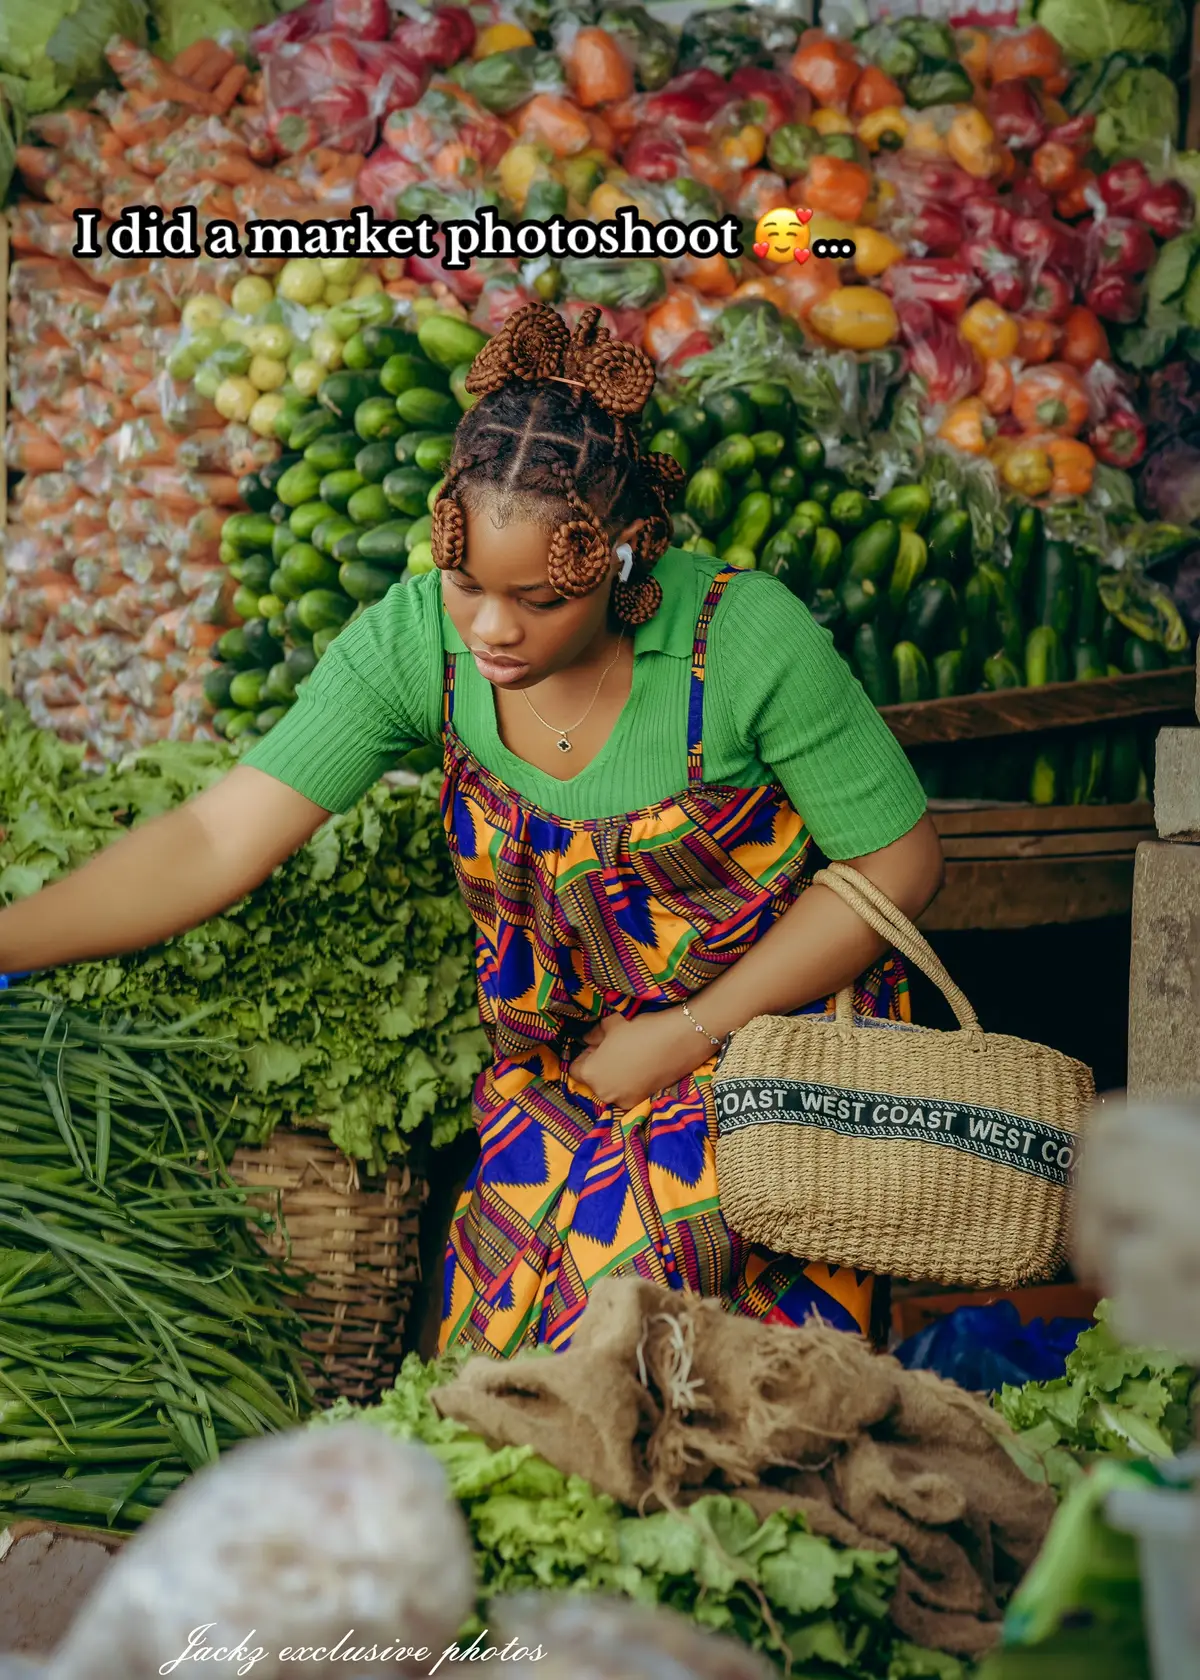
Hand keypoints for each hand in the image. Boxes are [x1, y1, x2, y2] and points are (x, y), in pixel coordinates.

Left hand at [570, 1009, 715, 1111]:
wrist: (680, 1039)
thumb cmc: (640, 1028)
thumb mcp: (611, 1024)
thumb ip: (594, 1034)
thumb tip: (587, 1040)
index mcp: (591, 1074)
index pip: (575, 1068)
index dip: (585, 1055)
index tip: (598, 1045)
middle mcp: (603, 1093)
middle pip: (593, 1081)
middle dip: (600, 1067)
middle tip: (616, 1050)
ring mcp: (623, 1101)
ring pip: (610, 1088)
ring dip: (614, 1077)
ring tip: (631, 1058)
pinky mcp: (641, 1102)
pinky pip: (626, 1093)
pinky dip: (629, 1084)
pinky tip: (641, 1068)